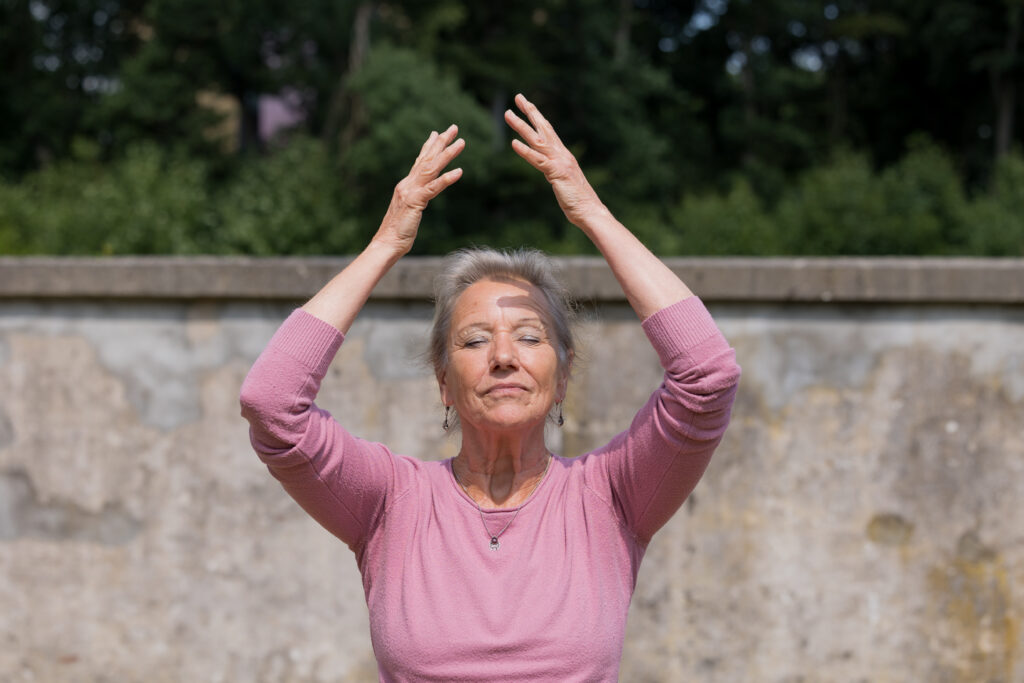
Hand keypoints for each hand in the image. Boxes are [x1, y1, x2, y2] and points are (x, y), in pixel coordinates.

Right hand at [373, 125, 464, 254]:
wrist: (386, 243)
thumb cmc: (397, 232)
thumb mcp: (408, 211)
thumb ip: (414, 201)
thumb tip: (419, 198)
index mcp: (406, 185)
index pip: (419, 161)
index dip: (429, 146)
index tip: (437, 133)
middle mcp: (408, 184)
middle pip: (427, 159)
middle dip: (441, 142)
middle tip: (453, 128)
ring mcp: (411, 191)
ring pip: (432, 168)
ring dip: (447, 154)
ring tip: (461, 142)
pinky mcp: (416, 202)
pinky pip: (434, 188)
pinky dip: (447, 179)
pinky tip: (459, 171)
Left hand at [505, 94, 604, 226]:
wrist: (590, 211)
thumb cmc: (578, 201)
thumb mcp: (564, 182)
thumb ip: (556, 172)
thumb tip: (550, 170)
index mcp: (563, 155)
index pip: (549, 131)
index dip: (538, 117)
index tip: (528, 104)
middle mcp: (562, 154)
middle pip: (543, 128)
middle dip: (530, 111)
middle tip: (518, 96)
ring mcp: (559, 162)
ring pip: (537, 140)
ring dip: (521, 126)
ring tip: (508, 114)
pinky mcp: (556, 173)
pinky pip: (538, 160)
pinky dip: (525, 151)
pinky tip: (513, 143)